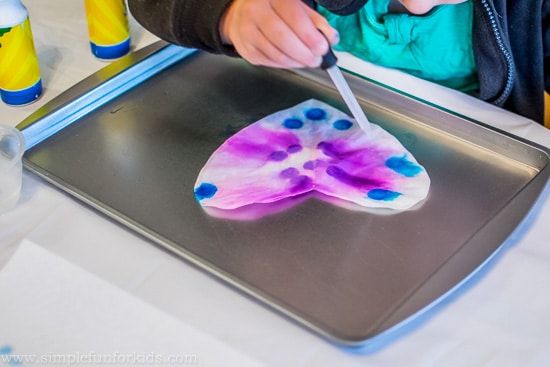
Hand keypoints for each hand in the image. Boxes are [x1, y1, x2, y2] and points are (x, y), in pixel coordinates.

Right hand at [219, 0, 338, 67]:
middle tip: (316, 59)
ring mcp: (247, 31)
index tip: (322, 48)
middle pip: (283, 39)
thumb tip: (330, 38)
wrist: (241, 14)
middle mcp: (256, 11)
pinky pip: (269, 62)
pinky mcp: (245, 49)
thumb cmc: (273, 9)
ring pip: (276, 54)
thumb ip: (315, 21)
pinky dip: (285, 65)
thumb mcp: (296, 6)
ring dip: (296, 62)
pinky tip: (292, 60)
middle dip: (304, 54)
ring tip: (307, 60)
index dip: (310, 36)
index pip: (294, 17)